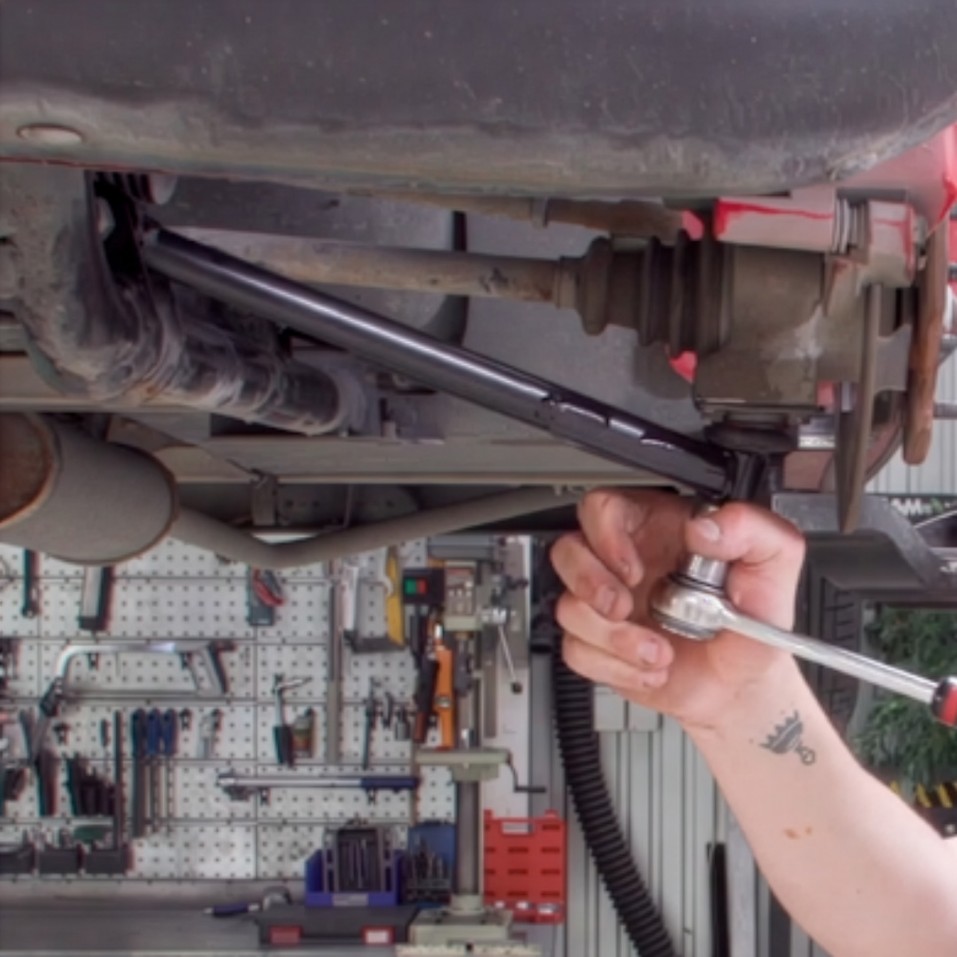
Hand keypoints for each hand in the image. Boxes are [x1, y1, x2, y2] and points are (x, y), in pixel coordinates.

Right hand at [550, 489, 806, 730]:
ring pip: (568, 607)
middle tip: (625, 607)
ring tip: (656, 651)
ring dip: (612, 638)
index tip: (633, 568)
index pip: (603, 508)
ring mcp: (607, 604)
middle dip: (590, 584)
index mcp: (657, 528)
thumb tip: (708, 527)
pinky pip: (576, 650)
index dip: (605, 534)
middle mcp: (624, 561)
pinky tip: (650, 667)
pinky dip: (614, 667)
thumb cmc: (753, 623)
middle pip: (567, 551)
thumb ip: (753, 529)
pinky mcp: (598, 644)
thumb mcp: (775, 564)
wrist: (743, 686)